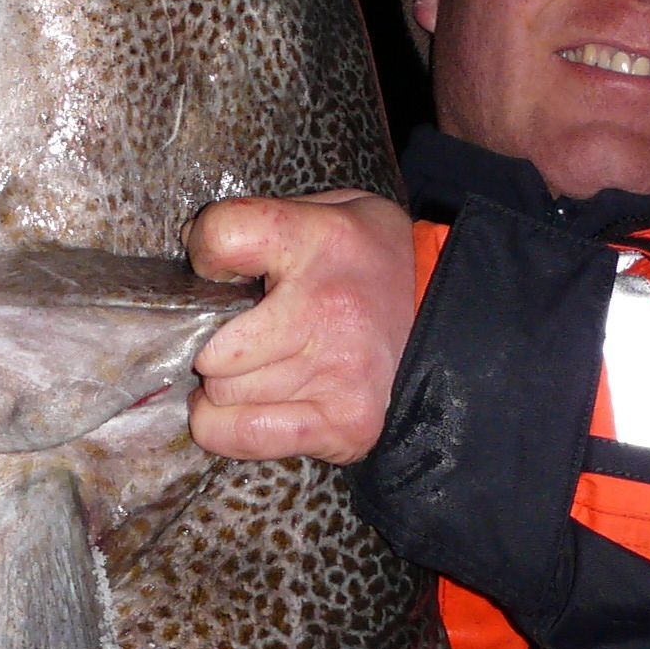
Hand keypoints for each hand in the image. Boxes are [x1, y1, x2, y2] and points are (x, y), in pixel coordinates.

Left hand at [186, 191, 414, 464]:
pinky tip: (248, 409)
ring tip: (255, 371)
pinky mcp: (344, 425)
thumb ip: (263, 221)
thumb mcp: (331, 212)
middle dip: (214, 346)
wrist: (455, 317)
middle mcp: (327, 310)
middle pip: (215, 347)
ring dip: (226, 388)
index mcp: (321, 240)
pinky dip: (229, 429)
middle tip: (236, 339)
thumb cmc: (375, 263)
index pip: (223, 236)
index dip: (206, 253)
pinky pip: (246, 437)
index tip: (221, 269)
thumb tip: (195, 246)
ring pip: (224, 396)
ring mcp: (336, 375)